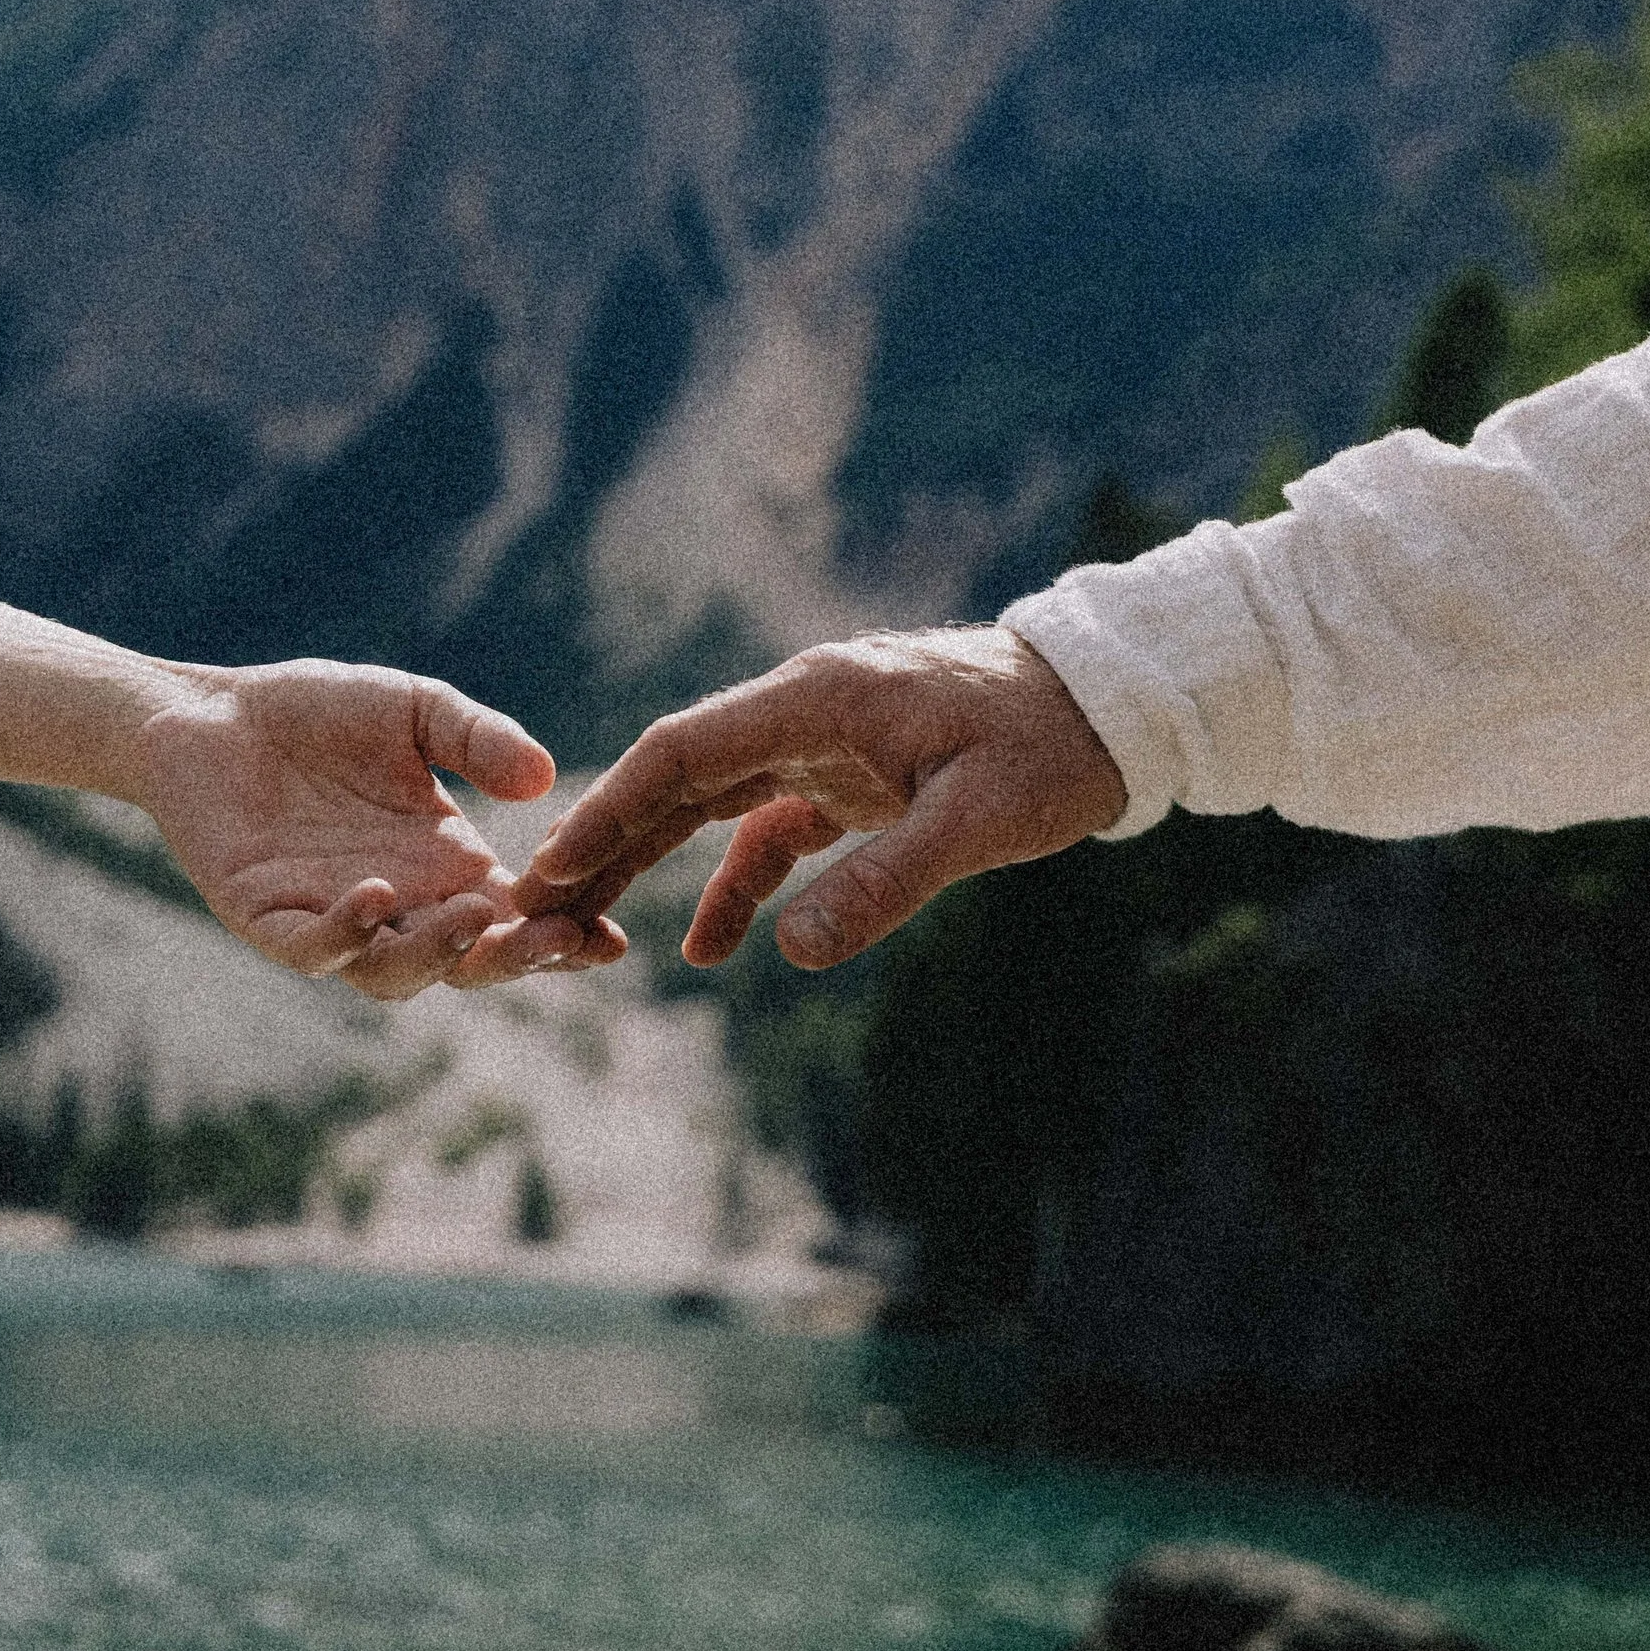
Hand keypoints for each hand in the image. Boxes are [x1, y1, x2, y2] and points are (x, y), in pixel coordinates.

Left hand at [119, 658, 621, 1001]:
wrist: (212, 711)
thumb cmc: (317, 713)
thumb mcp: (418, 711)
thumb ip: (480, 739)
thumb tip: (546, 777)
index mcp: (445, 868)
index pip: (515, 919)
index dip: (563, 938)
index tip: (612, 940)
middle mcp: (399, 907)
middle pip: (467, 962)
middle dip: (517, 959)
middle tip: (558, 938)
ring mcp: (333, 919)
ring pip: (394, 972)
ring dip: (438, 955)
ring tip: (474, 917)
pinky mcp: (268, 917)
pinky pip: (312, 949)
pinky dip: (346, 934)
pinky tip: (375, 897)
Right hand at [513, 628, 1125, 971]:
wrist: (1112, 705)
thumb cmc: (1051, 750)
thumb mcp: (979, 820)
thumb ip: (886, 880)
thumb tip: (789, 951)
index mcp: (817, 699)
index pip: (684, 752)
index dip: (611, 809)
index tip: (553, 866)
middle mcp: (804, 709)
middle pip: (679, 775)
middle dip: (607, 840)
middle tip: (536, 906)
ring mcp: (825, 740)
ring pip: (713, 799)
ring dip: (654, 858)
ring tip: (590, 926)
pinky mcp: (852, 774)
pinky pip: (770, 826)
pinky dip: (737, 881)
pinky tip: (711, 947)